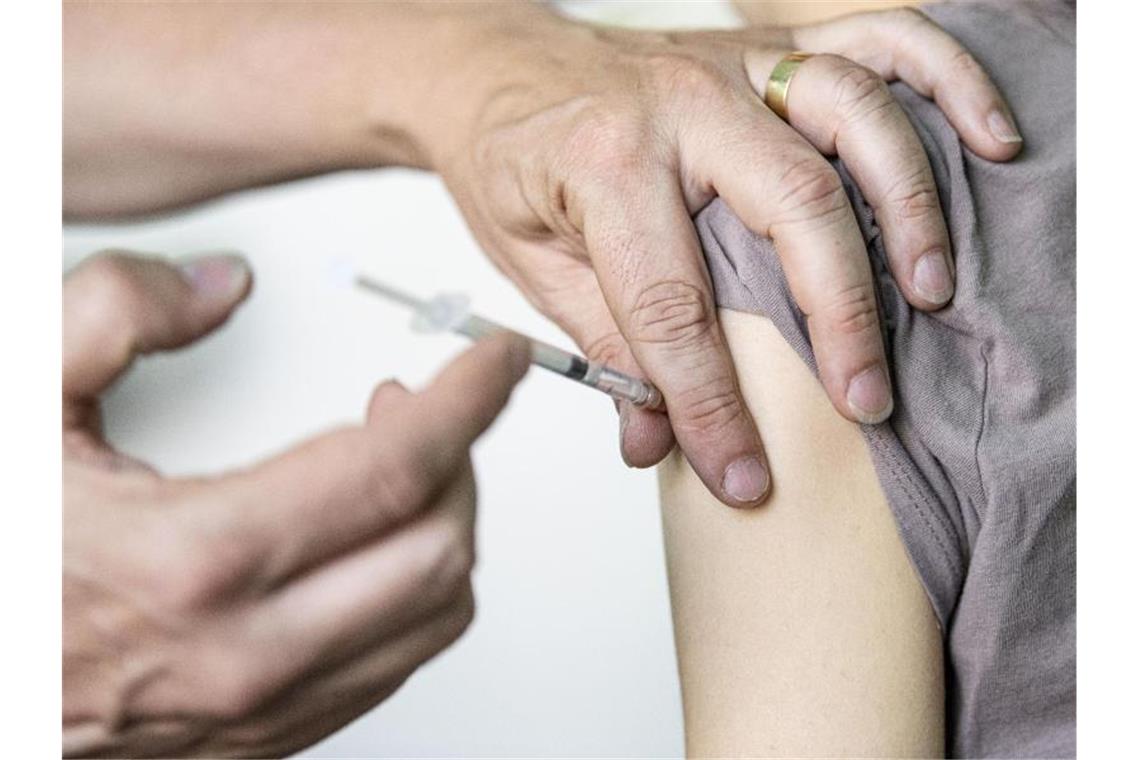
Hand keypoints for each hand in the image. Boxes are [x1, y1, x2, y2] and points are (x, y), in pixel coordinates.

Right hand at [63, 252, 528, 756]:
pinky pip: (394, 662)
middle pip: (439, 545)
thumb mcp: (17, 402)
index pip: (396, 467)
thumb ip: (111, 316)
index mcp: (198, 558)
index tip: (496, 360)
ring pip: (435, 613)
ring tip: (399, 469)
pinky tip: (374, 543)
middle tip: (431, 407)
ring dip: (446, 525)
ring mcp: (263, 705)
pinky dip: (415, 590)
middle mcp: (247, 650)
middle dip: (462, 459)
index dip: (468, 399)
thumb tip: (222, 287)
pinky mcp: (266, 733)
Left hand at [432, 6, 1018, 506]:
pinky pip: (876, 41)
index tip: (742, 473)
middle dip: (839, 316)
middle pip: (793, 206)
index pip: (672, 305)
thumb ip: (605, 347)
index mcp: (604, 163)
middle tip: (864, 400)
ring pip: (853, 115)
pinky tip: (982, 138)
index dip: (711, 403)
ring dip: (906, 207)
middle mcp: (680, 103)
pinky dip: (944, 79)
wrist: (493, 64)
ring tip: (930, 292)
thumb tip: (655, 439)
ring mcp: (733, 64)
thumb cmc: (510, 157)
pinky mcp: (766, 48)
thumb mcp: (532, 265)